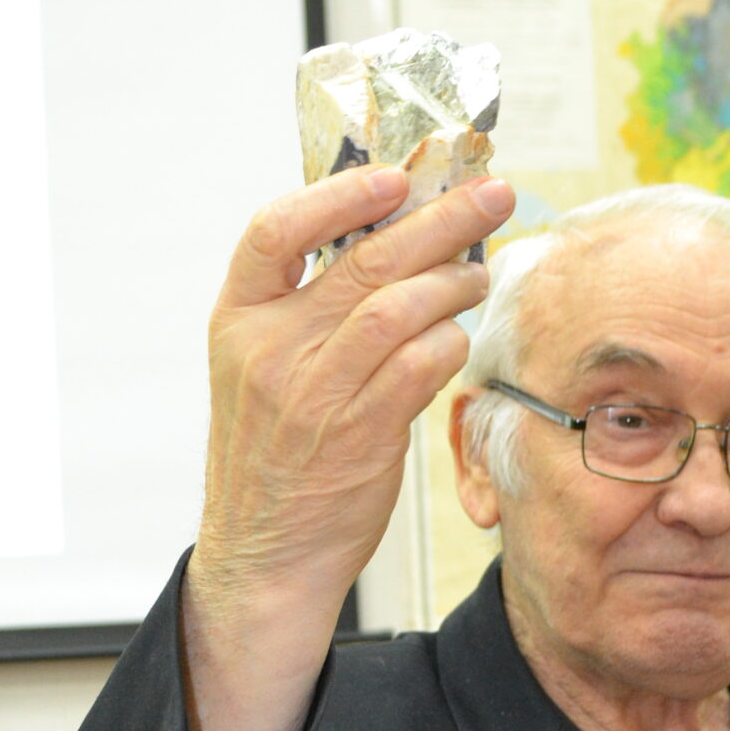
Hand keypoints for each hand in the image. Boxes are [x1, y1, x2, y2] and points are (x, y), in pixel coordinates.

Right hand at [182, 164, 514, 730]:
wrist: (266, 554)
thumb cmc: (276, 455)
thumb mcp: (264, 369)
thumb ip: (310, 306)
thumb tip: (393, 235)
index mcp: (239, 320)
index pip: (275, 230)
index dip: (338, 193)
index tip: (394, 176)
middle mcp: (271, 350)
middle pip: (365, 258)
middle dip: (439, 216)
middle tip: (490, 193)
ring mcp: (314, 392)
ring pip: (401, 306)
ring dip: (455, 280)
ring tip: (480, 271)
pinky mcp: (360, 434)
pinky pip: (422, 366)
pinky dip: (450, 343)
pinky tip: (458, 341)